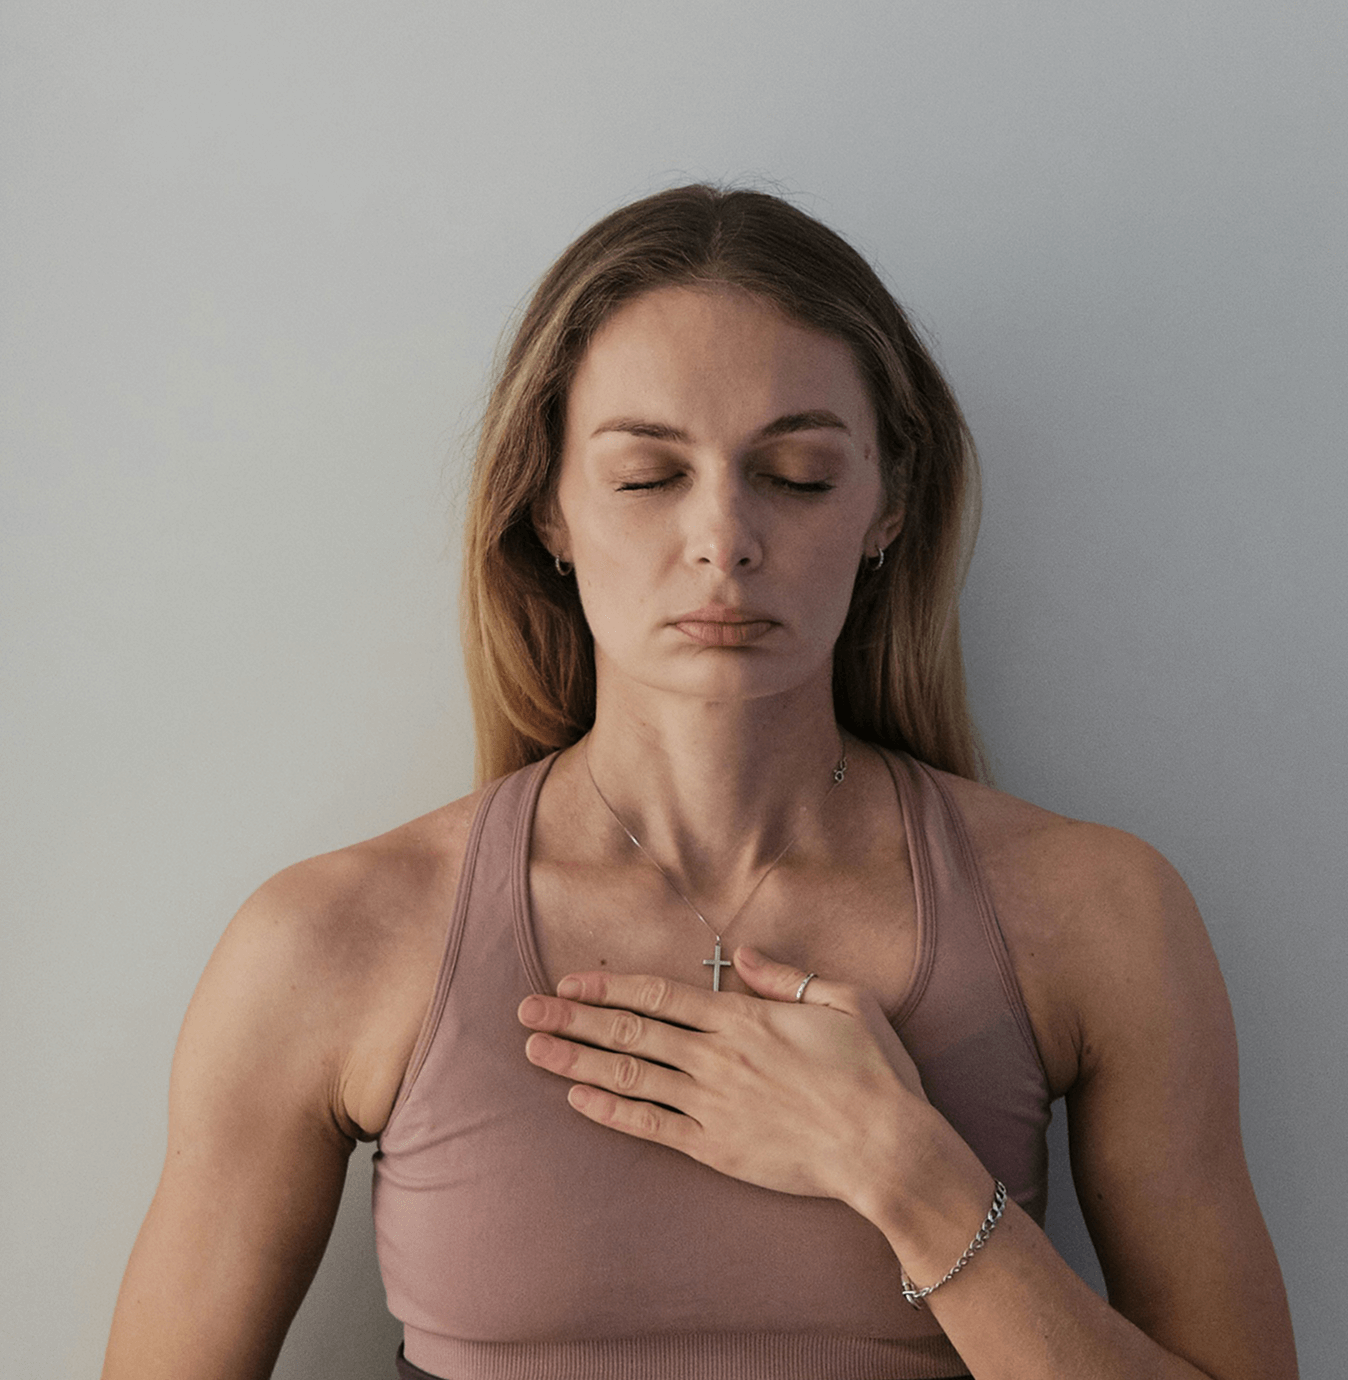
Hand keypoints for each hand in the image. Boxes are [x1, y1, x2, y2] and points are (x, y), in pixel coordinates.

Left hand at [517, 945, 928, 1210]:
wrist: (887, 1148)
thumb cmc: (873, 1072)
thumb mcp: (843, 1000)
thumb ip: (786, 976)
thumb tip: (745, 954)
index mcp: (743, 1020)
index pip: (659, 996)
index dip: (609, 988)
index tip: (570, 982)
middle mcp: (717, 1058)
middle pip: (630, 1033)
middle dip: (573, 1020)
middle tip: (527, 1012)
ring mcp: (712, 1106)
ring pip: (630, 1076)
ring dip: (577, 1062)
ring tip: (534, 1052)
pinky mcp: (715, 1150)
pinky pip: (652, 1127)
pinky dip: (612, 1112)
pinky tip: (579, 1101)